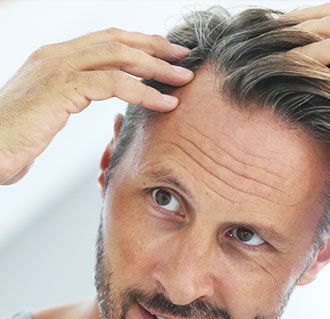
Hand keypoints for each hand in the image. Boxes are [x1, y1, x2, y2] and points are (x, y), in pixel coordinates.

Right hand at [0, 28, 193, 183]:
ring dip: (156, 68)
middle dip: (155, 48)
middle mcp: (57, 56)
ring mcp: (58, 68)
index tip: (166, 54)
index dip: (140, 44)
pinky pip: (113, 83)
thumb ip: (72, 99)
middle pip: (117, 41)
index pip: (106, 41)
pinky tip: (164, 102)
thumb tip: (98, 106)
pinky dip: (143, 92)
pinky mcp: (61, 88)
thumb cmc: (16, 138)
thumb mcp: (49, 110)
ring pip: (119, 57)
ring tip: (183, 79)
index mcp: (55, 58)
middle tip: (184, 57)